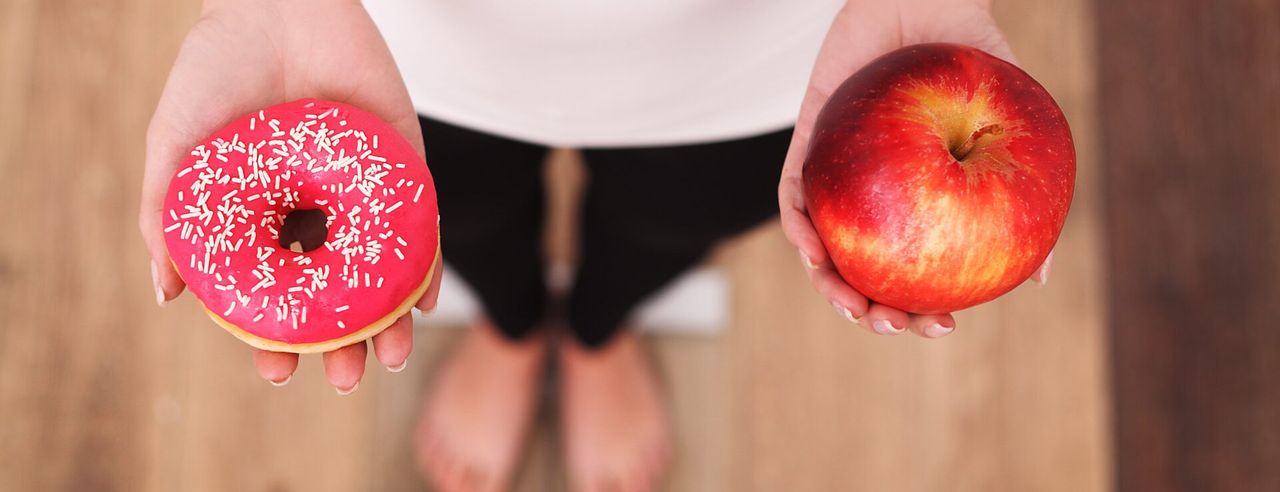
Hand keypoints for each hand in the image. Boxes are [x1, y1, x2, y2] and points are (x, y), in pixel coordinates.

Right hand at [139, 0, 440, 391]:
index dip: (276, 338)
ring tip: (385, 358)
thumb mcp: (176, 146)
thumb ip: (167, 217)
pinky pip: (421, 227)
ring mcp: (362, 195)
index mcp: (265, 220)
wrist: (275, 4)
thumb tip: (166, 295)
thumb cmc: (216, 72)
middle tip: (344, 378)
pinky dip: (425, 266)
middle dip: (341, 344)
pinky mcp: (404, 167)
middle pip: (336, 296)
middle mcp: (316, 215)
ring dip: (387, 321)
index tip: (276, 372)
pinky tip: (421, 304)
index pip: (276, 295)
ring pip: (380, 274)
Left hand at [778, 0, 1050, 337]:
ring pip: (821, 248)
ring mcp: (839, 176)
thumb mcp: (1010, 129)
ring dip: (829, 284)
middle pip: (862, 272)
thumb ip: (1022, 195)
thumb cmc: (972, 61)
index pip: (914, 272)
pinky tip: (813, 248)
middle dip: (871, 313)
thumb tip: (1040, 277)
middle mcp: (876, 197)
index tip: (941, 326)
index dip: (921, 309)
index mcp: (918, 203)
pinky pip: (792, 194)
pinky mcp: (807, 144)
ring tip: (852, 306)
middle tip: (891, 325)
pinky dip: (799, 227)